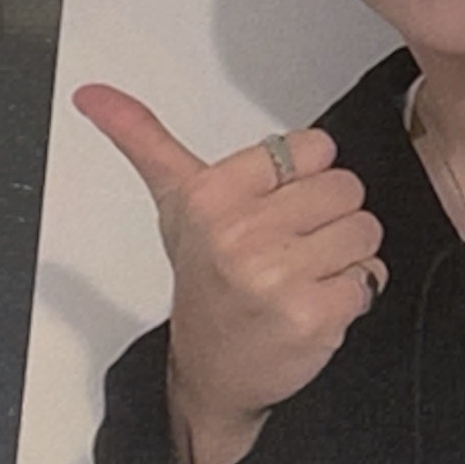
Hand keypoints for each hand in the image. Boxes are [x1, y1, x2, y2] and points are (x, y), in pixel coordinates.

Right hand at [74, 82, 385, 463]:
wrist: (211, 370)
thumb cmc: (203, 278)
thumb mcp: (174, 201)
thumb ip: (142, 137)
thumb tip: (92, 93)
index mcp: (213, 194)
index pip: (315, 147)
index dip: (305, 177)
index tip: (274, 206)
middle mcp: (241, 233)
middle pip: (346, 187)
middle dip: (327, 217)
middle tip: (290, 245)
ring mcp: (278, 277)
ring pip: (364, 230)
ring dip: (345, 254)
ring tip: (304, 273)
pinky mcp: (314, 315)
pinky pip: (372, 275)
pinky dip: (356, 290)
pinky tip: (317, 301)